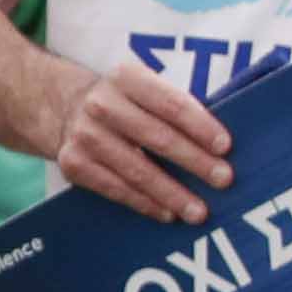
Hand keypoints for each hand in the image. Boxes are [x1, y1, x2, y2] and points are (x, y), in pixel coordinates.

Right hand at [40, 57, 234, 224]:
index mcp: (126, 78)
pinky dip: (144, 203)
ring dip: (172, 193)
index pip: (170, 103)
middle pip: (156, 137)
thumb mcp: (144, 88)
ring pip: (137, 170)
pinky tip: (167, 213)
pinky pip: (116, 188)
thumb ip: (176, 107)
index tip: (225, 147)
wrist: (65, 109)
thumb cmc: (125, 102)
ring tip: (199, 211)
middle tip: (223, 180)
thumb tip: (220, 146)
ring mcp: (85, 135)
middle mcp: (102, 104)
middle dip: (194, 161)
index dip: (199, 125)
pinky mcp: (74, 164)